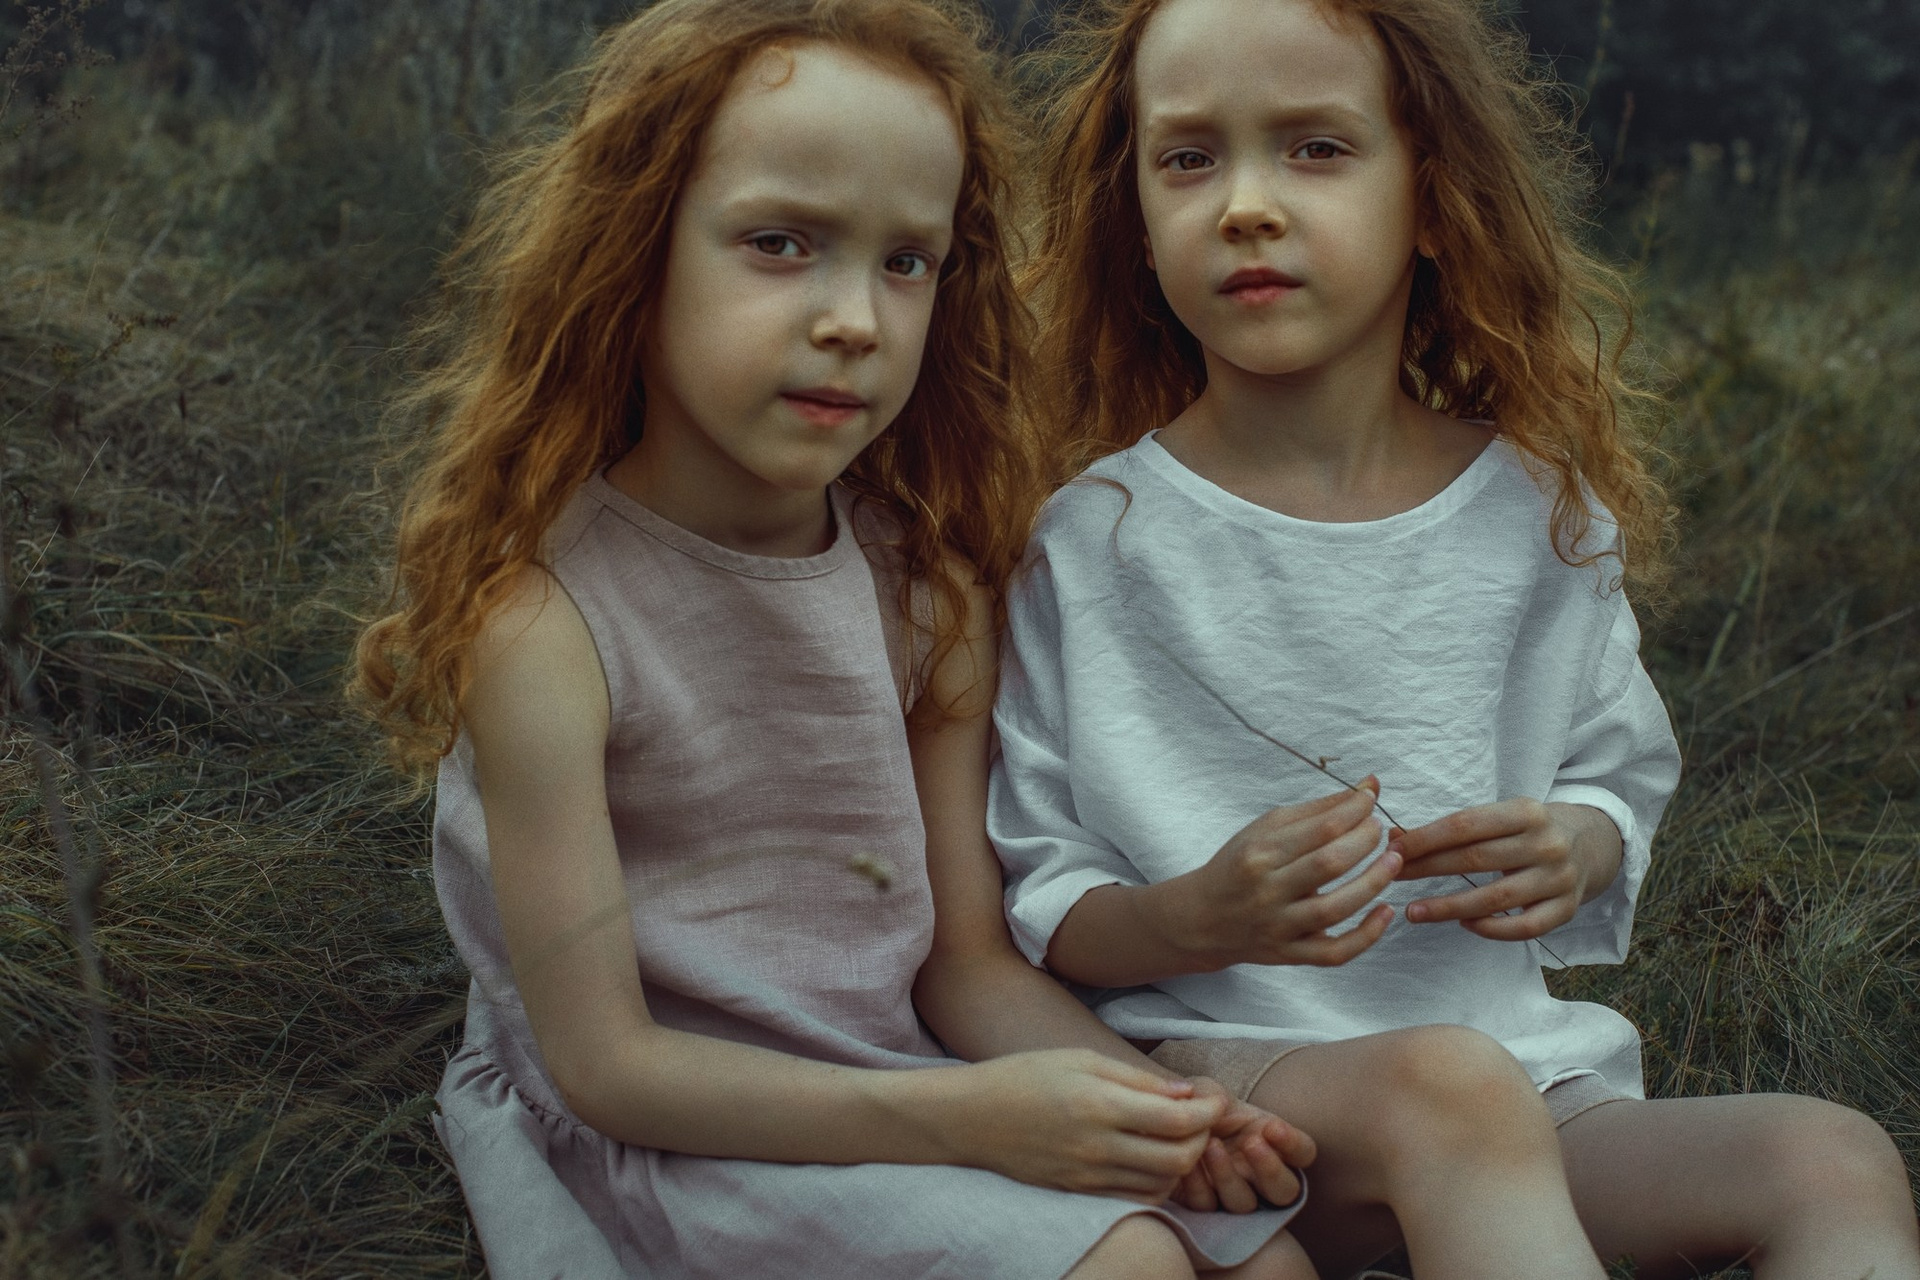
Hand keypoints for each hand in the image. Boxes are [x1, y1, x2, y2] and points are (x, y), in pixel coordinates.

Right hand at [943, 1049, 1225, 1201]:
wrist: (970, 1118)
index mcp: (1099, 1105)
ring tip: (1177, 1136)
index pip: (1178, 1122)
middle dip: (1203, 1139)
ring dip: (1183, 1163)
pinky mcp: (1079, 1193)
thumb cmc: (1024, 1076)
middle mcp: (1097, 1148)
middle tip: (1200, 1117)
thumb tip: (1186, 1094)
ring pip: (1162, 1185)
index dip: (1209, 1111)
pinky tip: (1151, 1158)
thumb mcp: (1081, 1059)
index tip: (1214, 1098)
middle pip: (1179, 1159)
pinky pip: (1136, 1199)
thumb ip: (1136, 1079)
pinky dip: (1157, 1183)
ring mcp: (1088, 1177)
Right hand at [1166, 782, 1397, 969]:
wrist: (1202, 919)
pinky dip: (1366, 936)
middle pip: (1329, 864)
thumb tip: (1368, 787)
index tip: (1370, 799)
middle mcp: (1267, 890)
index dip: (1355, 810)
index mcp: (1259, 853)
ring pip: (1335, 909)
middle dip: (1366, 842)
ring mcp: (1279, 926)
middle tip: (1379, 830)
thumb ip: (1318, 811)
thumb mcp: (1265, 830)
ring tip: (1394, 861)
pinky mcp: (1290, 954)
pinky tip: (1386, 911)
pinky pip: (1334, 952)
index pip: (1320, 828)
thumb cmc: (1240, 865)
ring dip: (1374, 883)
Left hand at [1169, 1077, 1315, 1212]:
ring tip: (1210, 1146)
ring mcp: (1234, 1194)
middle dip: (1271, 1169)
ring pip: (1245, 1204)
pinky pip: (1207, 1206)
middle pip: (1285, 1191)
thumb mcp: (1204, 1093)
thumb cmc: (1194, 1106)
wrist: (1162, 1126)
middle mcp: (1259, 1176)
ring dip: (1229, 1177)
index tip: (1272, 1127)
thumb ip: (1213, 1096)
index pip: (1303, 1152)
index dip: (1293, 1144)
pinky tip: (1187, 1166)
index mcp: (1272, 1144)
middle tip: (1251, 1143)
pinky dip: (1198, 1186)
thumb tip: (1213, 1100)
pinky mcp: (1203, 1205)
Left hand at [1391, 799, 1618, 940]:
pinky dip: (1491, 929)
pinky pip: (1524, 928)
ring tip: (1413, 912)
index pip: (1465, 825)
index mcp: (1527, 812)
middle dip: (1427, 869)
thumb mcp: (1500, 817)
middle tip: (1392, 877)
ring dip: (1448, 908)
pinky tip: (1464, 925)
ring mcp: (1559, 878)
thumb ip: (1454, 829)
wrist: (1591, 844)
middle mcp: (1546, 843)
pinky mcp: (1566, 909)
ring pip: (1495, 899)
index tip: (1393, 849)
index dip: (1425, 838)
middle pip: (1476, 860)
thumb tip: (1395, 838)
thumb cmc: (1528, 830)